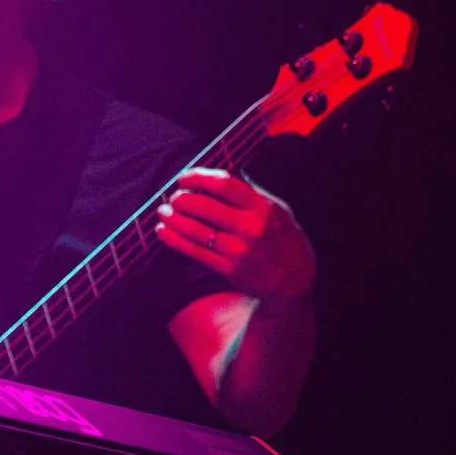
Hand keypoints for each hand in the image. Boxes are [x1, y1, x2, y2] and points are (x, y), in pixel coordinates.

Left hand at [155, 169, 315, 299]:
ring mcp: (238, 250)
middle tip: (173, 197)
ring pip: (196, 231)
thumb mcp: (277, 209)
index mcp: (262, 208)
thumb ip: (250, 192)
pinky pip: (195, 252)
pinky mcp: (228, 269)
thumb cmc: (284, 238)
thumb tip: (219, 175)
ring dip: (174, 219)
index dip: (199, 177)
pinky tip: (163, 231)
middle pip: (206, 207)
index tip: (185, 177)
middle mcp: (250, 228)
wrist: (293, 279)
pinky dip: (175, 240)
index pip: (224, 184)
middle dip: (183, 199)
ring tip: (162, 211)